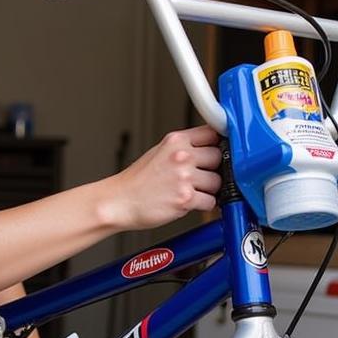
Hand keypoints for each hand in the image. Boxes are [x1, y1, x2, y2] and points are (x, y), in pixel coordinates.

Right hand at [106, 125, 222, 230]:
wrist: (118, 202)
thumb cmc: (137, 182)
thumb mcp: (159, 152)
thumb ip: (184, 147)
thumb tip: (210, 148)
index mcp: (175, 140)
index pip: (212, 133)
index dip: (216, 144)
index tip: (214, 153)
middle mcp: (181, 156)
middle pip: (218, 157)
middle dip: (211, 169)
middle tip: (198, 177)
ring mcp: (183, 177)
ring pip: (217, 182)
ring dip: (208, 190)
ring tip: (190, 191)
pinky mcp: (185, 198)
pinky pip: (211, 201)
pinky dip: (203, 205)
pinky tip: (188, 202)